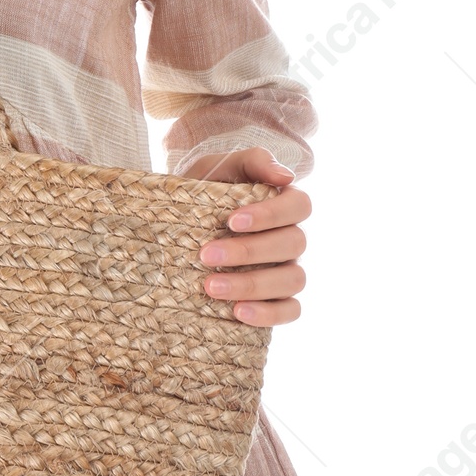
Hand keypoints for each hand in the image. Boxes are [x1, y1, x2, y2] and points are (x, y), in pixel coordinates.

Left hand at [184, 146, 309, 325]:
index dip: (271, 215)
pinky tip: (239, 312)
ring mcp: (288, 269)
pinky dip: (269, 314)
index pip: (298, 206)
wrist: (176, 223)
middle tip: (205, 255)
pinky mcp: (278, 299)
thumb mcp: (216, 167)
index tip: (231, 221)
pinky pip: (290, 311)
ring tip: (211, 287)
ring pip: (293, 279)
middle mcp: (291, 237)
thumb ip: (250, 161)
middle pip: (294, 244)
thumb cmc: (203, 190)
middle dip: (248, 251)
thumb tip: (286, 176)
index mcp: (283, 203)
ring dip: (252, 284)